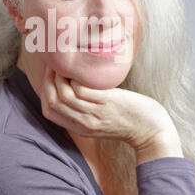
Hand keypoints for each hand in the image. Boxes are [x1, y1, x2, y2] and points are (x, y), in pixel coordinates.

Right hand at [39, 65, 180, 150]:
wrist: (151, 130)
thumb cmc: (127, 120)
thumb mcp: (99, 121)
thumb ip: (84, 109)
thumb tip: (72, 86)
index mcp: (79, 127)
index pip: (48, 111)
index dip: (44, 91)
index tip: (49, 75)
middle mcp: (83, 123)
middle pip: (53, 101)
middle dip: (48, 79)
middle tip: (55, 64)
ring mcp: (95, 114)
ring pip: (64, 94)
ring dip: (61, 75)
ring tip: (68, 64)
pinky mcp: (108, 103)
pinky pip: (82, 90)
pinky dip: (76, 78)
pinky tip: (83, 70)